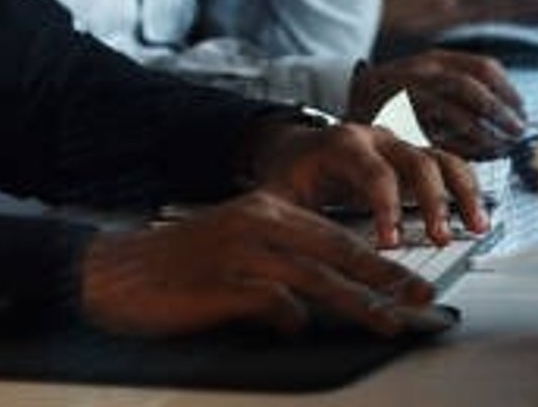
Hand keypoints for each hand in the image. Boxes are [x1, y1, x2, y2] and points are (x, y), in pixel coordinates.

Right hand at [79, 191, 445, 337]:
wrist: (116, 270)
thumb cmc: (172, 264)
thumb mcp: (232, 247)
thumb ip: (275, 267)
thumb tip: (304, 308)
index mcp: (265, 208)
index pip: (335, 232)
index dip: (376, 259)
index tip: (408, 281)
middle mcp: (260, 222)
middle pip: (338, 249)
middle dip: (384, 277)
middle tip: (421, 298)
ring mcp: (243, 251)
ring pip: (317, 277)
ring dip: (359, 303)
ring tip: (388, 323)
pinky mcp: (226, 281)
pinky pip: (275, 301)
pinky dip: (293, 317)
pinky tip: (302, 329)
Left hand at [245, 118, 486, 248]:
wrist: (294, 149)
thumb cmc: (288, 174)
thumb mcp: (278, 196)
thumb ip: (288, 221)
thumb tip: (297, 259)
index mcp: (342, 143)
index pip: (373, 172)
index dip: (386, 208)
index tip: (390, 243)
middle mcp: (377, 139)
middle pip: (416, 161)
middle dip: (432, 201)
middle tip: (439, 239)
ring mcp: (399, 146)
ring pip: (441, 159)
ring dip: (462, 193)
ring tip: (476, 227)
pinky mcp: (413, 159)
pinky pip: (449, 167)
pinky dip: (467, 190)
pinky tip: (476, 219)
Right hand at [347, 52, 527, 159]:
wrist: (342, 114)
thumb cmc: (394, 108)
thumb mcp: (425, 86)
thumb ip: (458, 93)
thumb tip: (510, 118)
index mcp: (432, 60)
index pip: (483, 67)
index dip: (508, 91)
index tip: (522, 112)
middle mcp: (417, 72)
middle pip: (470, 85)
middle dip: (500, 110)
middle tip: (517, 131)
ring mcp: (403, 95)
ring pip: (455, 110)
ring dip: (484, 131)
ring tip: (500, 147)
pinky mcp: (393, 122)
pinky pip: (436, 134)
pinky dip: (460, 147)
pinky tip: (472, 158)